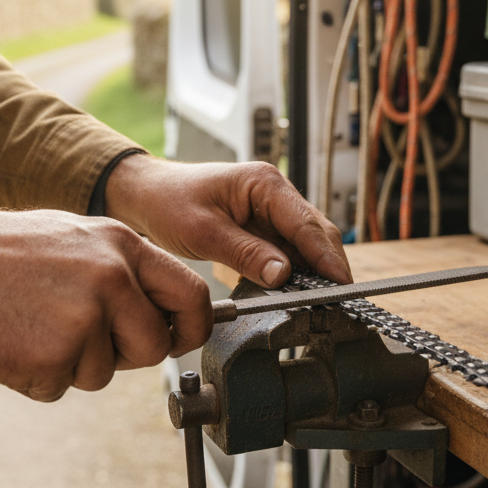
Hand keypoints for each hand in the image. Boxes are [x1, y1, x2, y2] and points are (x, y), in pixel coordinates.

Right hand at [0, 207, 210, 400]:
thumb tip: (156, 313)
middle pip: (154, 346)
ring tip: (32, 326)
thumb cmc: (0, 254)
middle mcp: (113, 278)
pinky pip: (60, 387)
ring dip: (70, 365)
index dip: (191, 327)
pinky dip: (36, 376)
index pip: (192, 294)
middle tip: (79, 337)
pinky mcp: (54, 355)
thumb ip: (120, 271)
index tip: (176, 340)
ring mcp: (85, 317)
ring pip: (103, 373)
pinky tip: (13, 341)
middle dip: (124, 355)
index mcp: (123, 245)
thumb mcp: (76, 239)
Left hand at [103, 154, 350, 288]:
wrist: (146, 195)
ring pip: (305, 245)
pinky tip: (296, 293)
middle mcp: (275, 193)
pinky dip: (295, 272)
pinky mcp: (264, 227)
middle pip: (315, 233)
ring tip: (321, 303)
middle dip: (328, 267)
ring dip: (313, 272)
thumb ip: (245, 253)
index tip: (341, 286)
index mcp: (265, 183)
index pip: (307, 224)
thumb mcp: (204, 232)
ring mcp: (271, 210)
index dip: (327, 257)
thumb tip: (283, 275)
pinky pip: (288, 251)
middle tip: (339, 302)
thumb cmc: (169, 202)